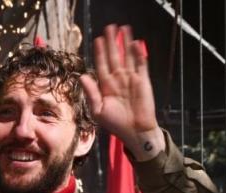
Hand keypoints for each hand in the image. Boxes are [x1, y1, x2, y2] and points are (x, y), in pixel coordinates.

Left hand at [81, 24, 165, 159]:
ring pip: (127, 57)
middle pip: (114, 56)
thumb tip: (82, 76)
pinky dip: (138, 54)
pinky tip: (135, 43)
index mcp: (106, 86)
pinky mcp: (143, 81)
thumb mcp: (98, 110)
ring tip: (124, 28)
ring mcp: (131, 79)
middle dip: (112, 42)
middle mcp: (118, 79)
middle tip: (110, 27)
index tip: (97, 39)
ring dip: (125, 43)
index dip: (99, 52)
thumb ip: (91, 93)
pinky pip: (140, 64)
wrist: (135, 132)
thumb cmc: (116, 124)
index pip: (101, 65)